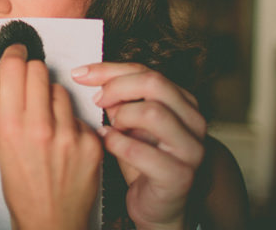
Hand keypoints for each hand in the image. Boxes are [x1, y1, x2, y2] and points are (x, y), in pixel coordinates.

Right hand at [0, 45, 102, 229]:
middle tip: (29, 85)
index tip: (16, 53)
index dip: (14, 55)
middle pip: (40, 70)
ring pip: (61, 90)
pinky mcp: (91, 143)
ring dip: (52, 99)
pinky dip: (71, 122)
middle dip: (32, 73)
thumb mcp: (0, 146)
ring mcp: (69, 135)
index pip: (15, 68)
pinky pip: (79, 114)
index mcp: (11, 127)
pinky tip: (64, 141)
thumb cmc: (22, 187)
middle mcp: (40, 128)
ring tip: (47, 123)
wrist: (50, 221)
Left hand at [72, 63, 205, 229]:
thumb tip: (89, 76)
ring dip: (122, 116)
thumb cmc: (143, 160)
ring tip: (111, 126)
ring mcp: (190, 149)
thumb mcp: (131, 122)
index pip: (146, 71)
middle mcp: (193, 121)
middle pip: (154, 83)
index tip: (81, 74)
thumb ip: (120, 98)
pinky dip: (116, 143)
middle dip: (117, 88)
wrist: (158, 206)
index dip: (110, 69)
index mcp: (183, 102)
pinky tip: (108, 142)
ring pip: (153, 112)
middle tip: (97, 101)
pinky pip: (140, 150)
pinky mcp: (179, 175)